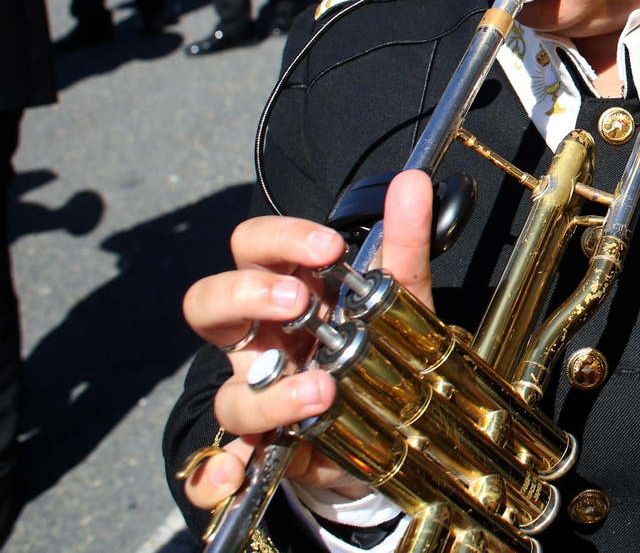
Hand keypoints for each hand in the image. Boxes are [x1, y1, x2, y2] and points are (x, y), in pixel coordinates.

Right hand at [179, 171, 437, 510]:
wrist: (388, 421)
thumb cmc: (380, 344)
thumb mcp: (400, 294)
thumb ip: (405, 242)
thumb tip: (414, 181)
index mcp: (286, 290)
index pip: (253, 247)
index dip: (279, 239)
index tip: (328, 246)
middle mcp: (260, 340)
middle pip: (209, 303)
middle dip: (246, 295)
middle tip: (298, 300)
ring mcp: (256, 394)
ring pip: (227, 390)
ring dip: (267, 392)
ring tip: (322, 389)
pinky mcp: (264, 447)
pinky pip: (217, 462)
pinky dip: (215, 472)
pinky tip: (235, 473)